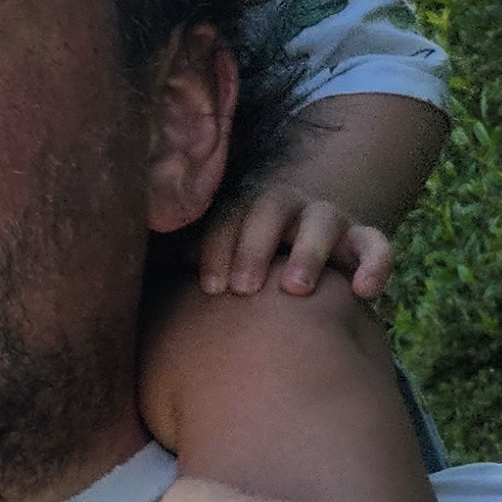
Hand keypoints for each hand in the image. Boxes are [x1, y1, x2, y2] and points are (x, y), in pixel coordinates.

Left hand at [196, 187, 390, 299]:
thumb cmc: (245, 272)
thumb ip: (180, 265)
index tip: (209, 288)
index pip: (226, 218)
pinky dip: (375, 264)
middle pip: (270, 209)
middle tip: (242, 289)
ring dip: (308, 252)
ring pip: (322, 220)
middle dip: (254, 247)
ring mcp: (327, 220)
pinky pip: (376, 245)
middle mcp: (285, 208)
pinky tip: (364, 293)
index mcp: (243, 211)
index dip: (217, 248)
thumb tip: (125, 280)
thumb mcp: (217, 265)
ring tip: (295, 289)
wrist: (302, 258)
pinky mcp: (363, 240)